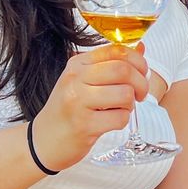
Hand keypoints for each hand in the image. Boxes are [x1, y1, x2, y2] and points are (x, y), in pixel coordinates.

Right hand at [32, 44, 149, 170]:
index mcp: (77, 64)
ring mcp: (78, 102)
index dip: (138, 60)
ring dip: (131, 104)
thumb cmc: (68, 109)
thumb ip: (111, 64)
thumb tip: (141, 48)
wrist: (44, 140)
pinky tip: (111, 121)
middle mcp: (75, 79)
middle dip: (141, 83)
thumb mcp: (83, 80)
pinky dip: (123, 120)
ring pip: (125, 94)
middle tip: (139, 94)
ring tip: (121, 108)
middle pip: (123, 70)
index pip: (115, 50)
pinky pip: (120, 118)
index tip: (142, 73)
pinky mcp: (84, 125)